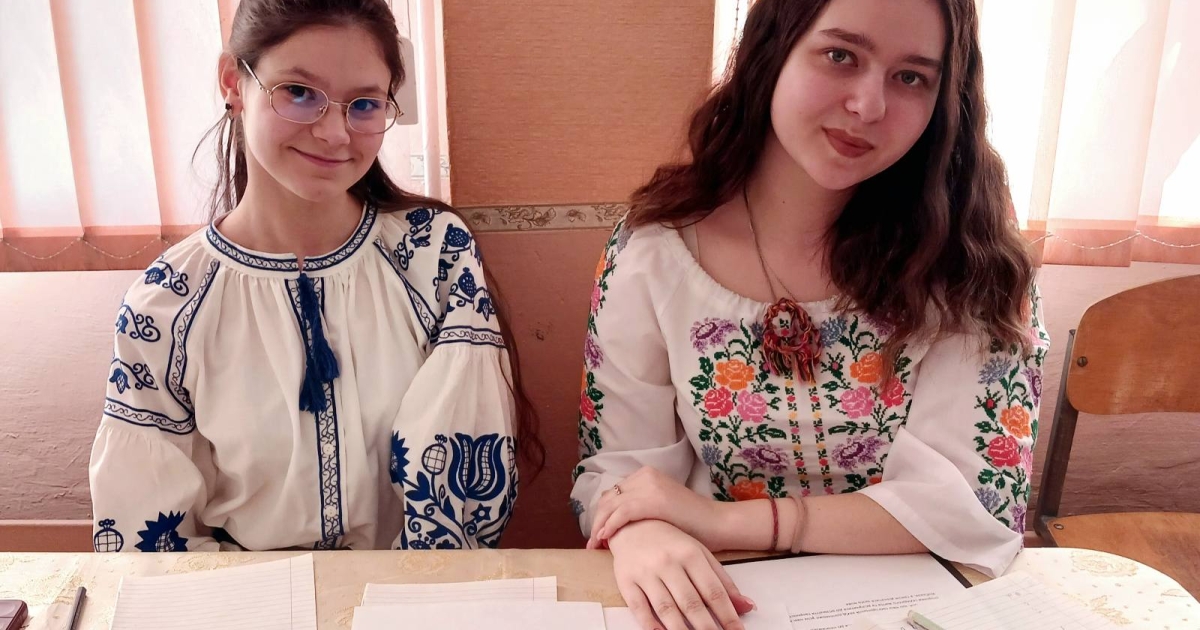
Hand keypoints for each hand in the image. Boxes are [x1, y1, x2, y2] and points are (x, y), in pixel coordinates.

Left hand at [587, 466, 726, 549]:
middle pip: (609, 498)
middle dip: (597, 520)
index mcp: (646, 475)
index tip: (598, 534)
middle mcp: (645, 475)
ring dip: (600, 525)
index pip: (614, 494)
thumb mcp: (661, 510)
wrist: (717, 524)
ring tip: (595, 545)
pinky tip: (606, 538)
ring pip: (611, 505)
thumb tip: (617, 522)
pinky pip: (622, 512)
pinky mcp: (653, 499)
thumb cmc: (692, 524)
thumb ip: (641, 509)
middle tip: (592, 542)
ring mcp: (650, 485)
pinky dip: (610, 525)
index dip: (602, 514)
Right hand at [608, 520, 755, 629]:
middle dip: (706, 627)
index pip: (713, 591)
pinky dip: (650, 624)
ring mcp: (646, 572)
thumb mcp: (700, 553)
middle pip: (690, 602)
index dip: (727, 614)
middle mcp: (668, 563)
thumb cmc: (669, 541)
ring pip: (666, 608)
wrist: (633, 524)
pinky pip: (639, 607)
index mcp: (690, 554)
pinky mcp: (627, 581)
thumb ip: (722, 581)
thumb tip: (746, 607)